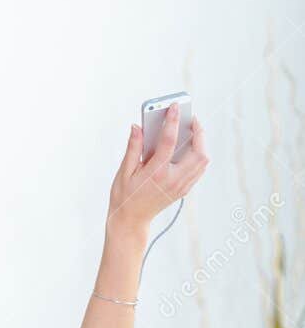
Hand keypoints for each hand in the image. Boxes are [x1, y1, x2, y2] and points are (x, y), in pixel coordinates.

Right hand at [106, 105, 209, 239]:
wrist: (131, 220)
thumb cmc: (124, 196)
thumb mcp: (124, 171)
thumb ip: (132, 148)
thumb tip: (137, 127)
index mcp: (156, 174)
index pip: (169, 142)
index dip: (172, 121)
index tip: (175, 107)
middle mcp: (173, 180)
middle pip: (197, 152)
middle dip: (198, 132)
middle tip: (191, 118)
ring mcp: (181, 186)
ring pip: (203, 161)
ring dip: (201, 143)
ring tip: (192, 129)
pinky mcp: (184, 189)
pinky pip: (199, 168)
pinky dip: (199, 154)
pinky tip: (190, 145)